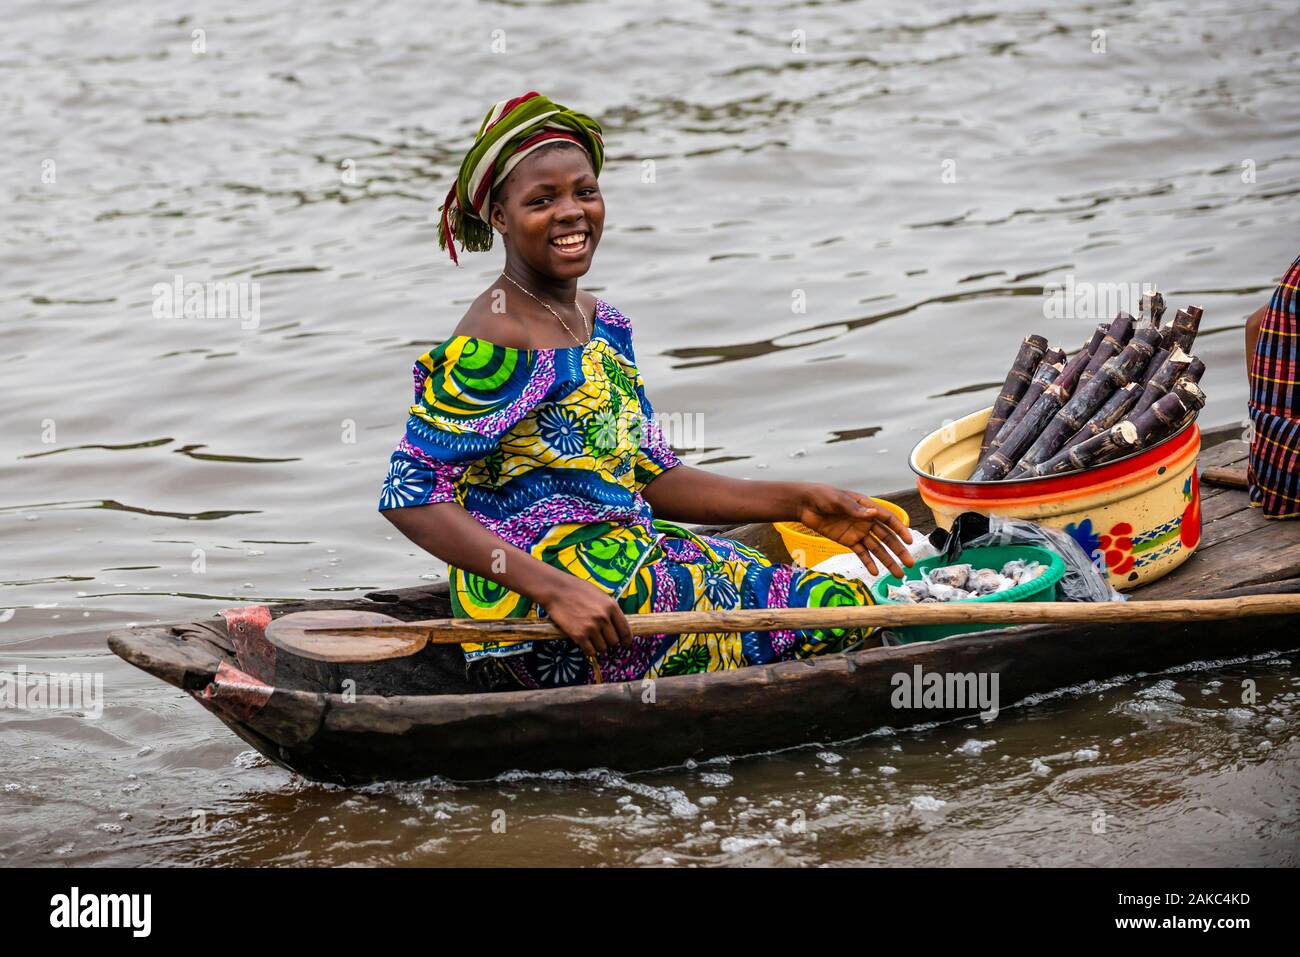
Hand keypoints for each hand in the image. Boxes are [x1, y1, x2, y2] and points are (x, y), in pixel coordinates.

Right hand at [538, 575, 632, 657]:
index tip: (625, 645)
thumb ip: (609, 608)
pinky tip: (586, 646)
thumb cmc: (577, 589)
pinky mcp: (578, 635)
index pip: (625, 630)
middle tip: (604, 641)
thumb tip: (617, 624)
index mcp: (611, 606)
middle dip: (610, 643)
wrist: (555, 589)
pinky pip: (590, 651)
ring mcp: (591, 627)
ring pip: (603, 648)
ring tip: (593, 642)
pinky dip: (590, 651)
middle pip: (614, 641)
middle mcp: (603, 618)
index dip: (626, 641)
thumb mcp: (599, 594)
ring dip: (599, 647)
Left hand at [795, 484, 915, 577]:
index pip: (888, 519)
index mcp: (867, 507)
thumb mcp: (838, 500)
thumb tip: (873, 514)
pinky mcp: (848, 541)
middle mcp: (866, 521)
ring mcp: (858, 532)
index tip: (909, 541)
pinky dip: (869, 563)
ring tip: (898, 574)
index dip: (900, 530)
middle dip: (899, 551)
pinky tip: (876, 573)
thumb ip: (854, 509)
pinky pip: (861, 553)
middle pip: (886, 537)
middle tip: (910, 563)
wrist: (805, 505)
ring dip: (887, 561)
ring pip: (876, 548)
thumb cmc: (822, 496)